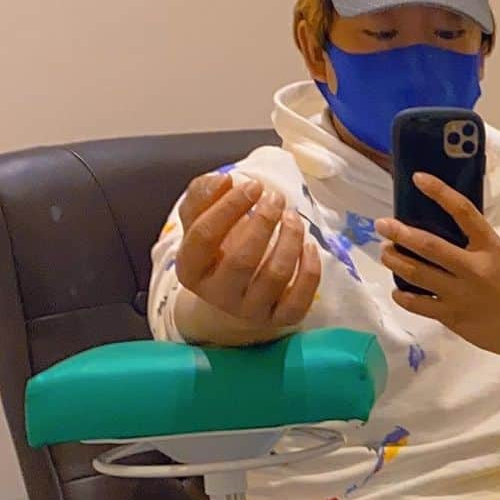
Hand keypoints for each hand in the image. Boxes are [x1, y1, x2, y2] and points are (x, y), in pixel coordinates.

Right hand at [174, 172, 320, 331]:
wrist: (232, 297)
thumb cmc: (218, 250)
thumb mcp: (200, 221)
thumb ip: (202, 195)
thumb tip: (223, 180)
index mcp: (190, 269)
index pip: (204, 236)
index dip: (229, 206)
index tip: (254, 185)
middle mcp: (217, 295)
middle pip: (242, 259)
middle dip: (263, 222)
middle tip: (277, 198)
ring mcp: (249, 310)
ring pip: (275, 276)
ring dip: (290, 239)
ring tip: (293, 216)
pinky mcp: (280, 319)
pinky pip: (299, 298)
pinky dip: (309, 268)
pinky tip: (309, 245)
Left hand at [376, 174, 499, 378]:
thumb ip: (476, 241)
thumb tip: (441, 223)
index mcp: (490, 248)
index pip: (464, 212)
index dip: (440, 192)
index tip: (418, 178)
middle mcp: (474, 268)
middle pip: (430, 246)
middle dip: (400, 233)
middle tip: (382, 225)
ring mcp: (460, 294)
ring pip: (417, 274)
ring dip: (395, 260)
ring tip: (385, 251)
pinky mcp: (451, 316)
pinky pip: (418, 304)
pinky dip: (402, 295)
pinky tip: (397, 288)